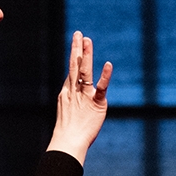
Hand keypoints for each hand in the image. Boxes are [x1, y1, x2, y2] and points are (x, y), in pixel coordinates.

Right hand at [47, 31, 111, 165]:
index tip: (77, 43)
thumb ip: (74, 104)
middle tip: (79, 34)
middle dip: (77, 49)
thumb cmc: (68, 133)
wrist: (68, 142)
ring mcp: (84, 96)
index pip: (72, 71)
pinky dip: (104, 75)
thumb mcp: (68, 114)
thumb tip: (76, 103)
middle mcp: (74, 91)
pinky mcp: (96, 103)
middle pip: (74, 65)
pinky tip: (107, 64)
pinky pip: (100, 87)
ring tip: (87, 40)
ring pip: (84, 71)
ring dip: (86, 54)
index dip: (75, 55)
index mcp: (67, 93)